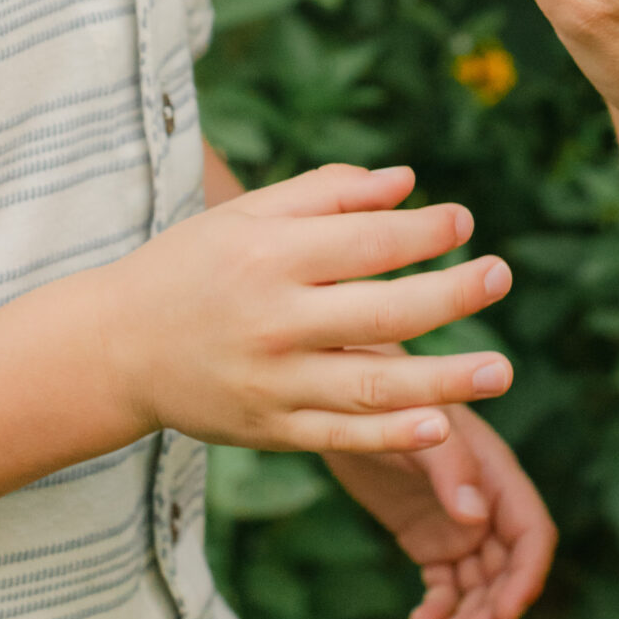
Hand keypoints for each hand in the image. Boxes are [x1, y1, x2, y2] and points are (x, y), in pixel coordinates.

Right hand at [107, 164, 513, 454]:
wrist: (116, 347)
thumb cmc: (192, 265)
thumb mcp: (248, 214)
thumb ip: (327, 194)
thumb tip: (407, 181)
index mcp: (270, 256)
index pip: (366, 242)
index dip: (422, 231)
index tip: (463, 220)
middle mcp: (274, 321)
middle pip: (382, 311)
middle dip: (451, 295)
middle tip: (501, 275)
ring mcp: (274, 383)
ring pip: (373, 386)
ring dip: (445, 381)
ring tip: (502, 370)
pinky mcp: (271, 430)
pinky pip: (343, 438)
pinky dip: (393, 436)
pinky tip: (442, 426)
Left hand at [326, 403, 555, 618]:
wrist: (343, 399)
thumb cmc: (390, 400)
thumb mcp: (420, 426)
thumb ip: (450, 465)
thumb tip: (476, 518)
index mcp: (497, 476)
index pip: (532, 535)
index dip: (526, 577)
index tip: (505, 612)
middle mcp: (486, 505)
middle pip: (507, 573)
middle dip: (493, 613)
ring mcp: (458, 526)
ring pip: (478, 588)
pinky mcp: (428, 540)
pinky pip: (444, 587)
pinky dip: (438, 611)